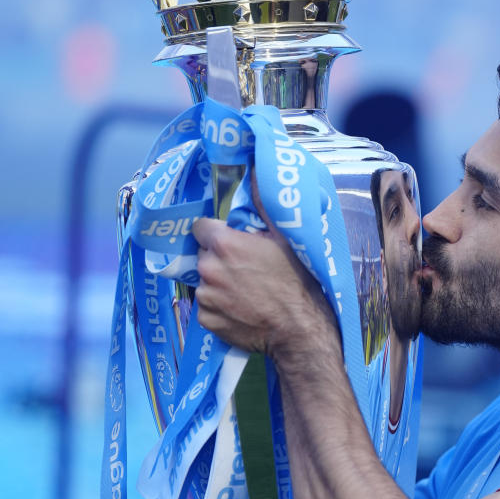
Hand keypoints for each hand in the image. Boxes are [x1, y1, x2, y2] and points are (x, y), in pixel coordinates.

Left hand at [192, 217, 340, 360]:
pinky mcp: (206, 320)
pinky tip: (239, 308)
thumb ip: (264, 204)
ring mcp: (205, 296)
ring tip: (244, 291)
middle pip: (203, 255)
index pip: (200, 227)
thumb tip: (256, 171)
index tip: (231, 241)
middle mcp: (208, 269)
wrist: (298, 327)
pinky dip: (219, 307)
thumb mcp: (285, 237)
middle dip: (218, 258)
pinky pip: (207, 306)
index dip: (216, 232)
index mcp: (224, 244)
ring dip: (218, 283)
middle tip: (244, 268)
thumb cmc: (295, 280)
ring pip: (205, 281)